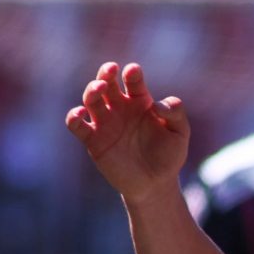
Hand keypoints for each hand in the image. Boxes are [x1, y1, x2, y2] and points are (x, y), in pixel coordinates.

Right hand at [65, 62, 190, 199]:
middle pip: (107, 83)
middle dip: (106, 73)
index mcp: (140, 101)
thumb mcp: (179, 133)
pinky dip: (73, 117)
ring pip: (90, 99)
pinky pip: (76, 125)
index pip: (133, 80)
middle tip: (110, 69)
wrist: (156, 184)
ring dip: (91, 90)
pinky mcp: (94, 140)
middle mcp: (120, 108)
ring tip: (99, 88)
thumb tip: (158, 104)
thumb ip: (175, 113)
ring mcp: (105, 123)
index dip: (132, 73)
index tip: (133, 71)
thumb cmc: (169, 155)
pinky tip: (80, 113)